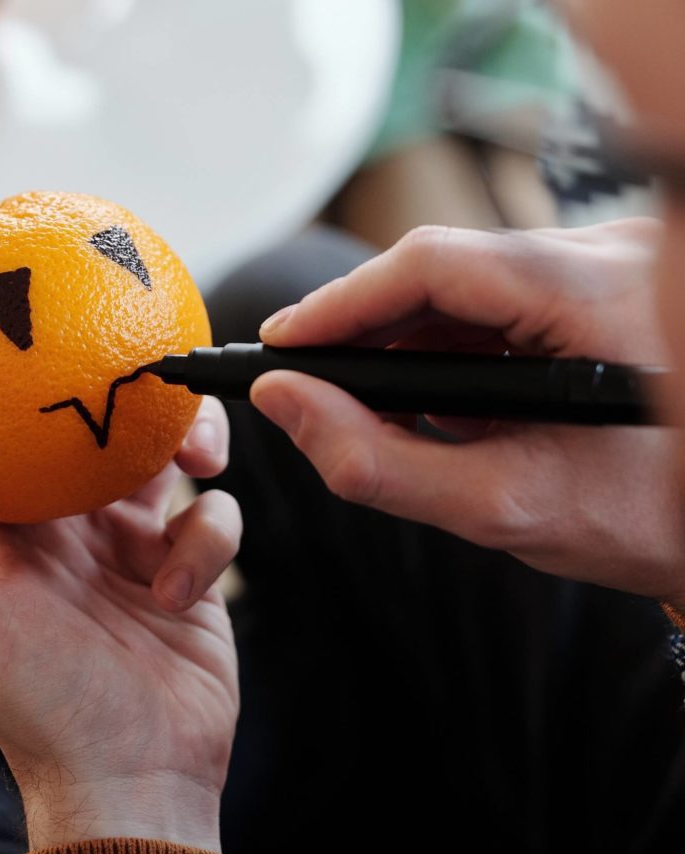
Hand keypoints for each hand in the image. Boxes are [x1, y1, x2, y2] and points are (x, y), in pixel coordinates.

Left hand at [0, 391, 240, 852]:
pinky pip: (214, 520)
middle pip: (103, 429)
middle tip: (152, 375)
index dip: (23, 378)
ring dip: (189, 448)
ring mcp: (135, 548)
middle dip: (132, 396)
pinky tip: (180, 596)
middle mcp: (72, 529)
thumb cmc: (34, 704)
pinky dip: (209, 546)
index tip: (37, 325)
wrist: (133, 781)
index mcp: (12, 527)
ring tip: (198, 462)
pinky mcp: (191, 571)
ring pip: (168, 460)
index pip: (12, 432)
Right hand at [251, 220, 684, 604]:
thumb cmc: (642, 524)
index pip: (435, 264)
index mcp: (597, 296)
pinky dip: (448, 344)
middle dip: (364, 325)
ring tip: (365, 404)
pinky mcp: (603, 286)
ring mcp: (611, 265)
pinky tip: (429, 397)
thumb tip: (285, 402)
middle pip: (445, 266)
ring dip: (403, 338)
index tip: (283, 346)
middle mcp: (609, 257)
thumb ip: (377, 461)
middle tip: (306, 382)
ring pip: (467, 281)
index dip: (343, 302)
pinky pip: (500, 297)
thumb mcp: (502, 506)